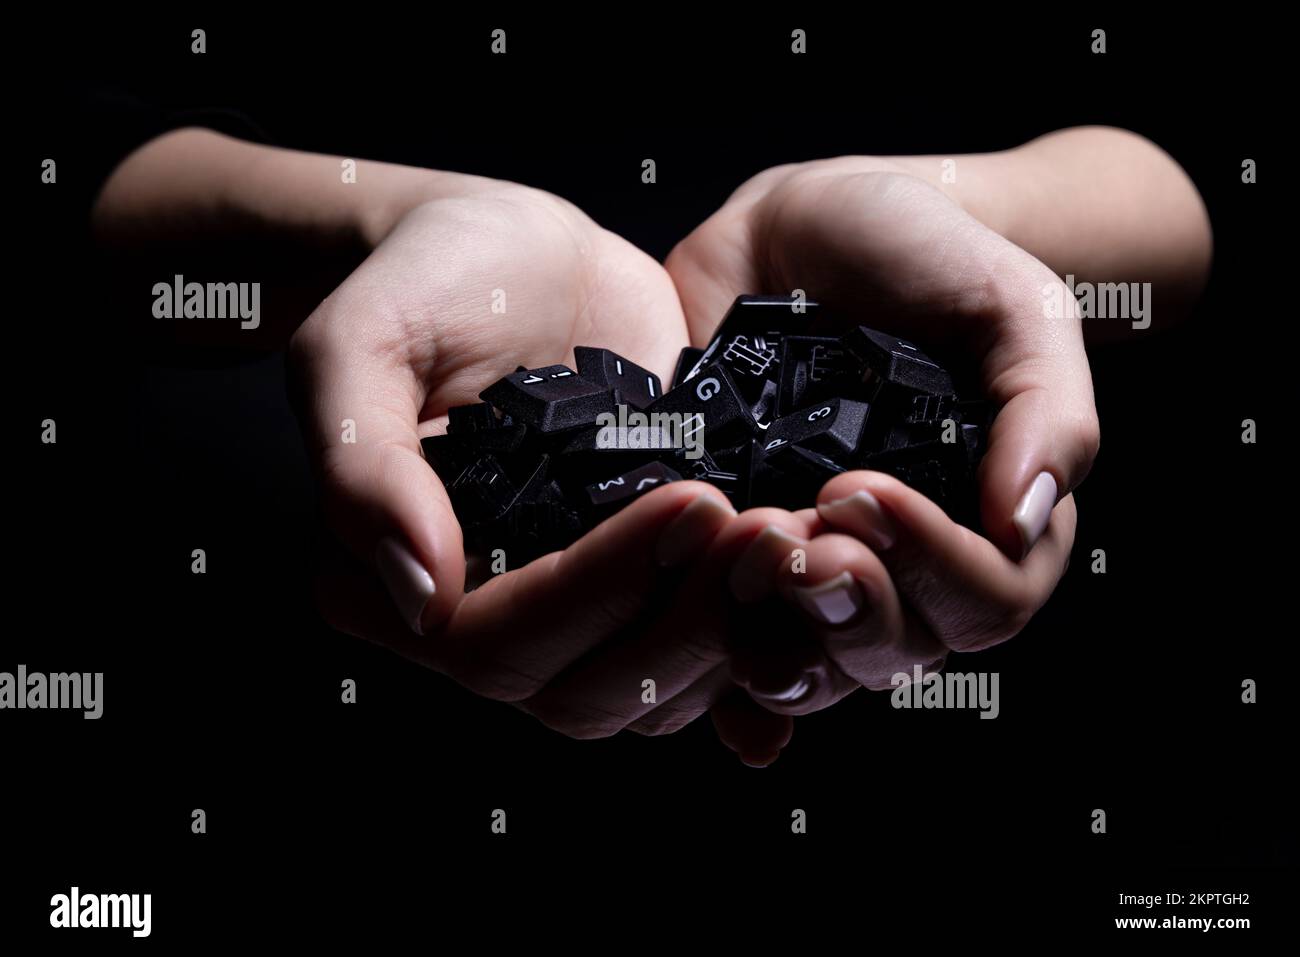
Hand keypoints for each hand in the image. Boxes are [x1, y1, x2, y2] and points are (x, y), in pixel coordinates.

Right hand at [288, 179, 808, 739]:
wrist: (510, 253)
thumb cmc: (421, 284)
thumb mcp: (359, 346)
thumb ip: (365, 467)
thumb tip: (418, 594)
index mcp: (394, 585)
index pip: (494, 645)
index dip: (595, 591)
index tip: (687, 503)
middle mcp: (491, 615)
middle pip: (589, 692)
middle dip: (686, 621)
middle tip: (767, 530)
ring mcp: (578, 603)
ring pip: (657, 689)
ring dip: (738, 632)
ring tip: (799, 538)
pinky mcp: (648, 576)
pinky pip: (704, 649)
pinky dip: (765, 636)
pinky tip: (817, 592)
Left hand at [667, 162, 1096, 733]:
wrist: (805, 224)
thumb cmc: (927, 258)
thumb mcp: (1014, 307)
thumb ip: (1046, 409)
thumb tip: (1024, 522)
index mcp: (983, 520)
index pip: (987, 603)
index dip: (932, 569)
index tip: (859, 489)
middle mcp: (899, 562)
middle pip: (893, 651)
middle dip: (846, 605)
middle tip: (793, 530)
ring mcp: (809, 562)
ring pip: (809, 661)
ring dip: (775, 637)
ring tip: (739, 559)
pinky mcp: (728, 549)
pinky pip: (729, 637)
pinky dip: (719, 676)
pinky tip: (706, 687)